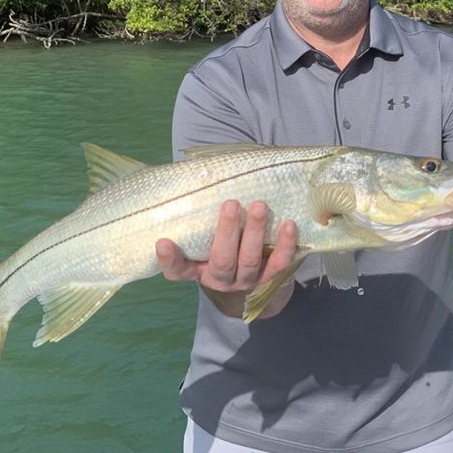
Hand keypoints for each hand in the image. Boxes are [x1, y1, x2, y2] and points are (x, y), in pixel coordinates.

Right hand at [155, 200, 297, 317]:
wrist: (247, 270)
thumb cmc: (216, 240)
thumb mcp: (201, 234)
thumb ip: (195, 214)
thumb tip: (192, 173)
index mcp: (195, 269)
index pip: (177, 269)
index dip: (169, 258)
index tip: (163, 241)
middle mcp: (219, 278)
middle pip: (222, 260)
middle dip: (227, 232)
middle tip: (231, 204)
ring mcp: (244, 279)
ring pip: (249, 260)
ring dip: (255, 232)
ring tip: (259, 206)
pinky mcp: (268, 277)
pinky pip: (278, 263)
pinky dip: (285, 245)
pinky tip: (289, 224)